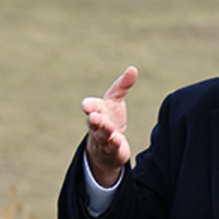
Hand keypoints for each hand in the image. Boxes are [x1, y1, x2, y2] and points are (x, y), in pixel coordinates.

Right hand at [81, 66, 137, 187]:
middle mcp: (97, 125)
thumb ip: (123, 85)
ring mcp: (103, 138)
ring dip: (104, 131)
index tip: (86, 106)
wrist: (107, 145)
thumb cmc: (110, 118)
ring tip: (109, 128)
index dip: (88, 106)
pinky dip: (113, 144)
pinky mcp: (111, 150)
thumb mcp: (116, 101)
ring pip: (101, 135)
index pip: (91, 106)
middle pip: (93, 122)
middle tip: (93, 117)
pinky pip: (111, 148)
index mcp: (97, 110)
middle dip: (93, 120)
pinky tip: (117, 141)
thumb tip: (133, 69)